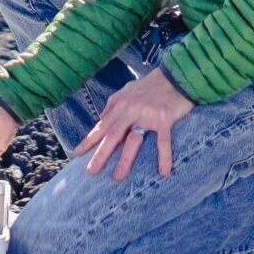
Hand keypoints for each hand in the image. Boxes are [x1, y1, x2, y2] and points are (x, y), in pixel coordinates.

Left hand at [80, 69, 194, 179]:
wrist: (176, 76)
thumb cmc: (151, 85)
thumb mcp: (127, 90)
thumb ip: (113, 104)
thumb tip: (101, 119)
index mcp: (120, 103)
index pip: (102, 125)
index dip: (89, 140)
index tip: (77, 154)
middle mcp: (131, 109)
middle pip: (113, 134)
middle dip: (101, 154)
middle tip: (91, 171)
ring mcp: (148, 115)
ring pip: (134, 140)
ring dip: (125, 159)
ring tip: (118, 177)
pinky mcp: (165, 118)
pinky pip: (163, 141)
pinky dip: (163, 157)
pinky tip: (163, 173)